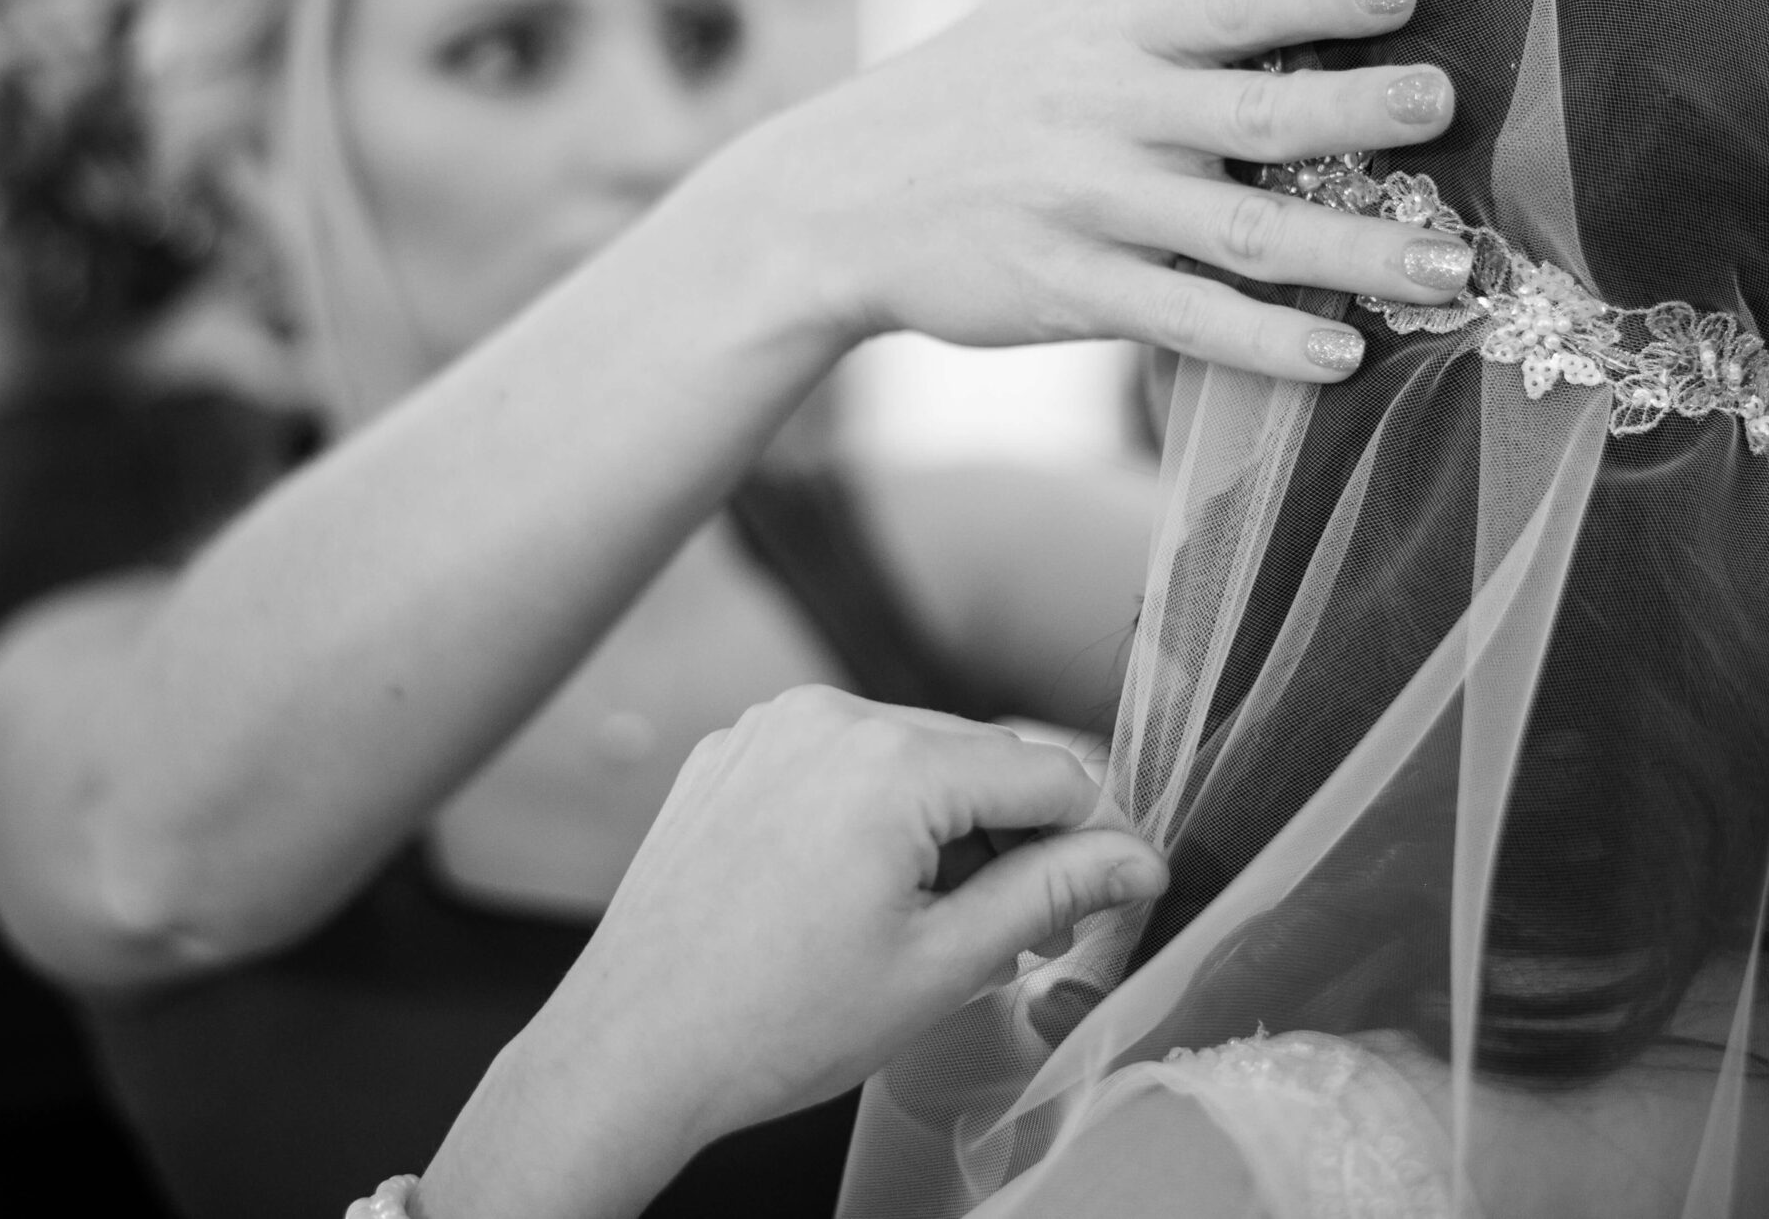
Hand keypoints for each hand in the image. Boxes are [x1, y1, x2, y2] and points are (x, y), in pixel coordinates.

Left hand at [418, 687, 1165, 1218]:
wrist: (632, 1050)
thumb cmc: (774, 1023)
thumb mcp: (943, 966)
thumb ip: (1052, 895)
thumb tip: (1137, 857)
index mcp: (892, 761)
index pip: (1050, 770)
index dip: (1094, 838)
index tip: (1111, 896)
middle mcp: (828, 717)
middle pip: (981, 754)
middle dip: (1015, 833)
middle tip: (1019, 934)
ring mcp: (769, 729)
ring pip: (910, 754)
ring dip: (943, 822)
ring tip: (926, 922)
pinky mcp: (731, 753)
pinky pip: (836, 761)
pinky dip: (867, 812)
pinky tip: (852, 895)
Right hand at [691, 0, 1467, 382]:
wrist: (837, 200)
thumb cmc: (970, 87)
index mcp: (1117, 31)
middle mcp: (1111, 115)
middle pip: (1254, 114)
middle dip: (1358, 111)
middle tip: (1448, 108)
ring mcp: (1091, 209)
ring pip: (1240, 232)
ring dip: (1351, 253)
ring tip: (1451, 271)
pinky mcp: (1071, 293)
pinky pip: (1184, 320)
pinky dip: (1263, 340)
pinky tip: (1341, 357)